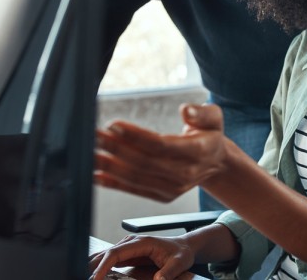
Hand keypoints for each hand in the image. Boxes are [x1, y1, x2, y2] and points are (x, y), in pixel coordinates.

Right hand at [89, 234, 194, 279]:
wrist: (184, 247)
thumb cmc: (181, 253)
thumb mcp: (179, 263)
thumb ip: (169, 272)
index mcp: (142, 242)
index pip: (115, 253)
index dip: (102, 267)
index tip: (95, 279)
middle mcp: (131, 242)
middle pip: (105, 253)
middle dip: (91, 268)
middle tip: (82, 279)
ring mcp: (127, 247)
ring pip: (103, 255)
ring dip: (92, 267)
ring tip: (83, 277)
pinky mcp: (126, 254)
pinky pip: (108, 260)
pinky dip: (98, 268)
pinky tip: (92, 276)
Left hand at [94, 103, 230, 201]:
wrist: (215, 163)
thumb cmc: (209, 134)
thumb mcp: (214, 117)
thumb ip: (201, 113)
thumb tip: (186, 110)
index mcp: (199, 151)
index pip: (161, 145)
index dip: (136, 136)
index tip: (113, 125)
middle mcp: (186, 173)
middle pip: (144, 162)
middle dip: (116, 148)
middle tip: (94, 135)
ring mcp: (174, 187)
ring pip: (136, 177)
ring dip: (110, 166)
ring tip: (90, 153)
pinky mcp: (163, 195)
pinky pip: (135, 189)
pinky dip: (114, 183)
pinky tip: (97, 174)